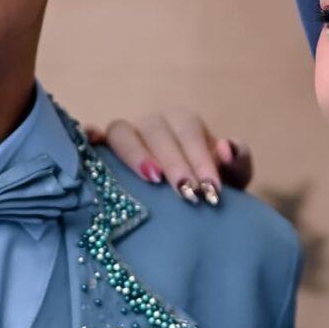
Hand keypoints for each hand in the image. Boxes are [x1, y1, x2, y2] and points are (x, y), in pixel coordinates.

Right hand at [85, 110, 252, 205]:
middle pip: (157, 130)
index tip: (211, 191)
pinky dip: (90, 137)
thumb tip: (226, 147)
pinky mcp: (102, 153)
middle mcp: (152, 124)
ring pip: (123, 132)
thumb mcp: (231, 179)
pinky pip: (92, 138)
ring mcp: (126, 136)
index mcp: (183, 123)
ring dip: (136, 153)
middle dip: (174, 161)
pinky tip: (92, 145)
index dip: (200, 159)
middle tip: (187, 194)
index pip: (189, 132)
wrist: (185, 204)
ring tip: (152, 179)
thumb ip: (238, 163)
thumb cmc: (207, 189)